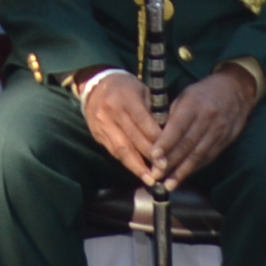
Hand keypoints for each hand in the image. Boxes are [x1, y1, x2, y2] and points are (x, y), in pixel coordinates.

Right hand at [77, 69, 165, 186]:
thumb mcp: (142, 90)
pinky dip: (128, 163)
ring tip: (151, 179)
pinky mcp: (98, 135)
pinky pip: (114, 152)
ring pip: (122, 149)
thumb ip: (154, 110)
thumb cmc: (126, 88)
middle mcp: (112, 113)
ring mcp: (103, 125)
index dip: (157, 139)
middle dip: (150, 156)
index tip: (170, 153)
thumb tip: (168, 134)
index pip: (143, 122)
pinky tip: (139, 172)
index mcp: (126, 98)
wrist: (95, 86)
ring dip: (138, 167)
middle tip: (164, 170)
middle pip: (133, 139)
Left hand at [152, 69, 259, 188]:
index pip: (178, 126)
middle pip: (187, 144)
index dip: (166, 142)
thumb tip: (156, 135)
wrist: (236, 90)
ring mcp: (219, 131)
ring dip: (182, 171)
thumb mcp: (185, 95)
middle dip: (171, 161)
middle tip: (156, 174)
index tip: (154, 155)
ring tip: (169, 183)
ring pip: (199, 154)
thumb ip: (171, 114)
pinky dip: (195, 168)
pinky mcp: (226, 140)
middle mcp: (207, 119)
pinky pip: (208, 157)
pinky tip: (184, 176)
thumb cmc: (204, 92)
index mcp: (194, 104)